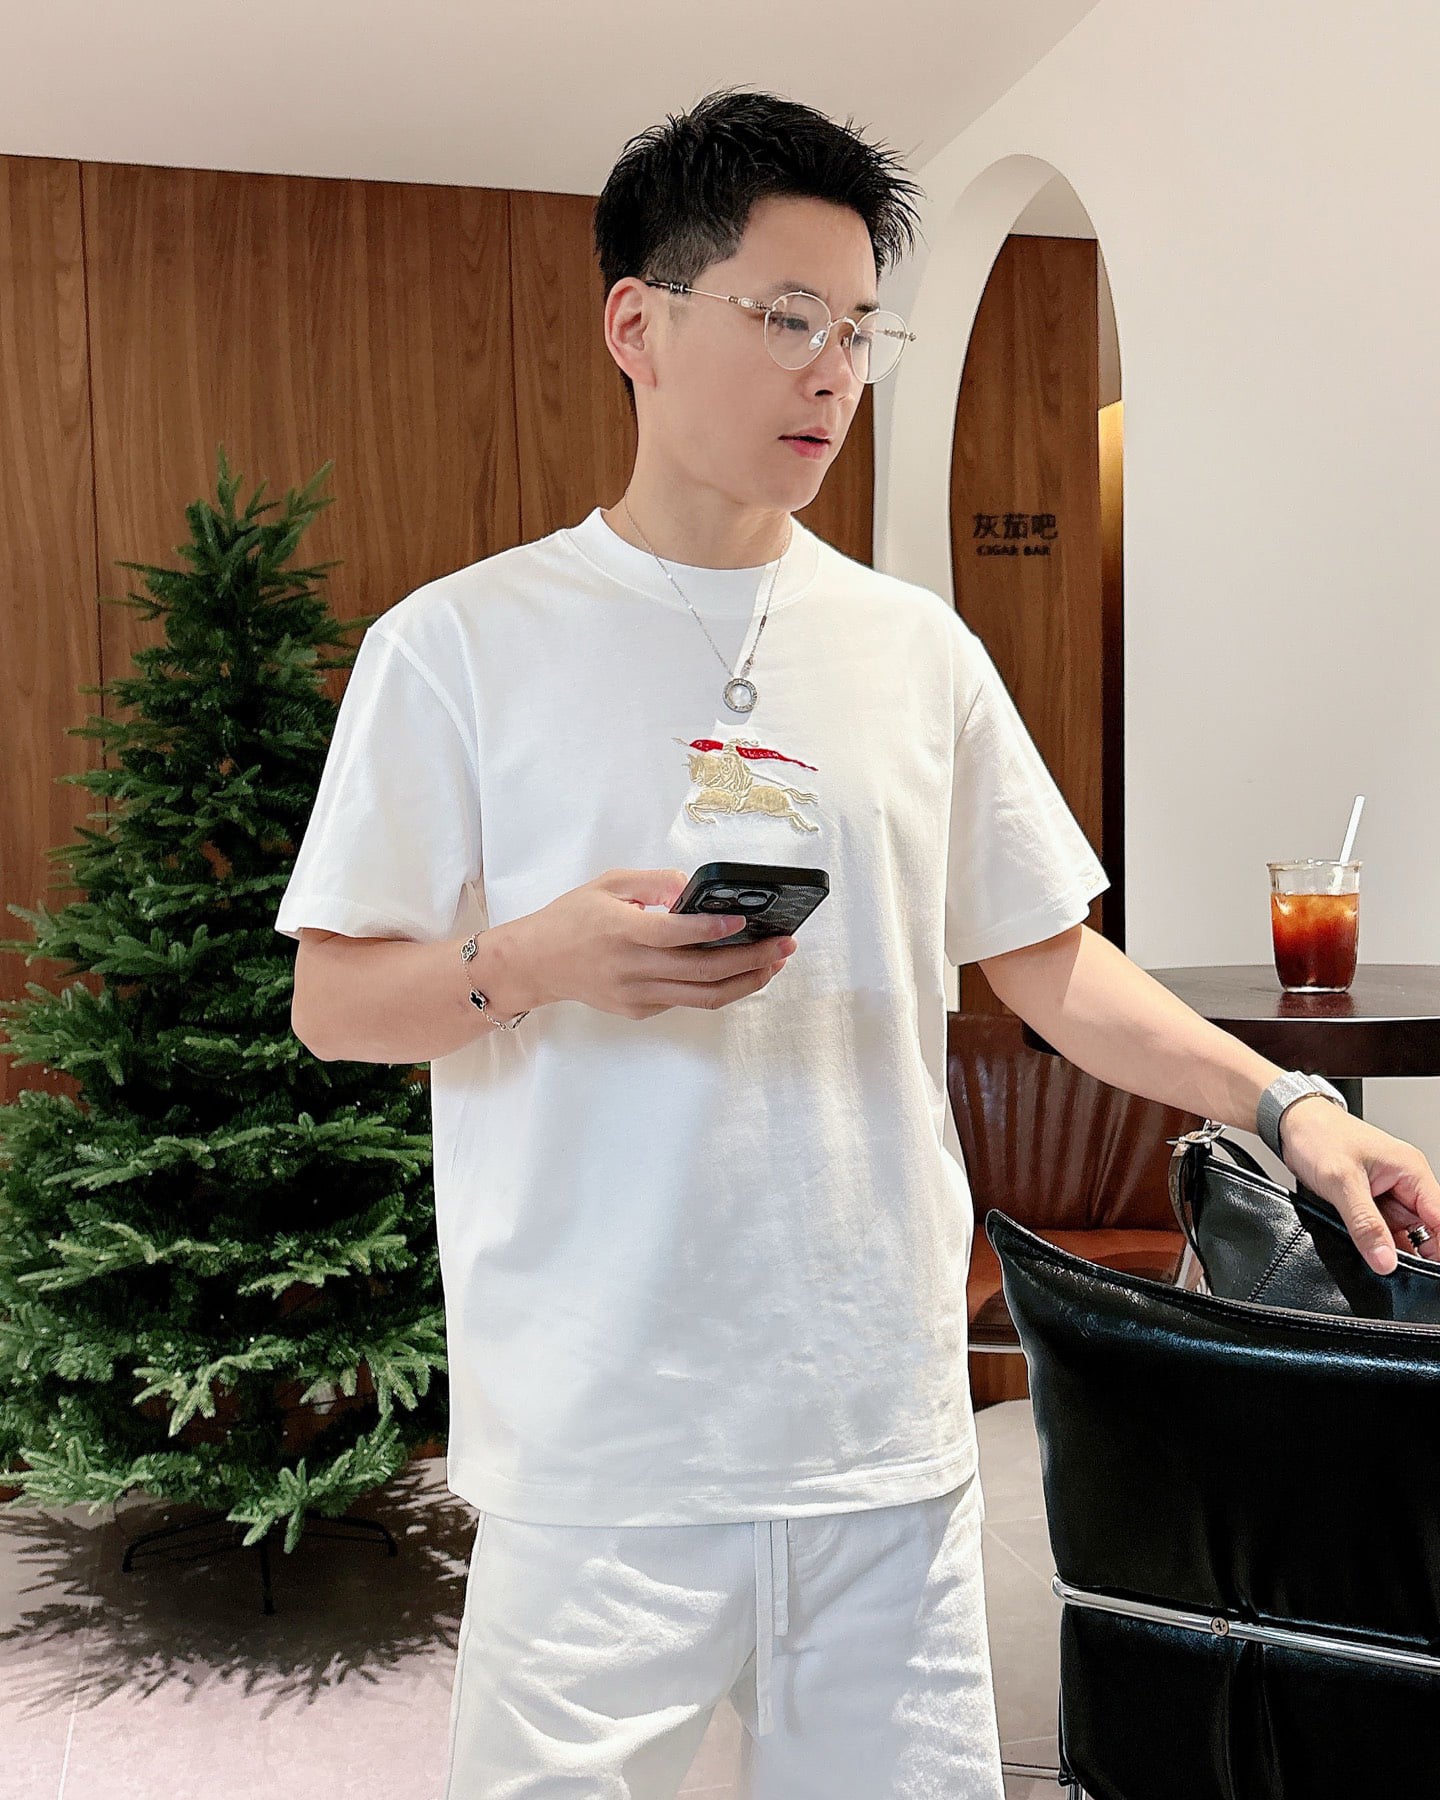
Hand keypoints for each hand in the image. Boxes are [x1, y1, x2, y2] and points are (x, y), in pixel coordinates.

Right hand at [514, 867, 796, 1020]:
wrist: (537, 964)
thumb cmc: (572, 919)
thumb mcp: (609, 884)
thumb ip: (654, 882)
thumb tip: (694, 888)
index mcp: (623, 932)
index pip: (676, 935)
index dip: (714, 931)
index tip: (745, 922)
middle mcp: (632, 969)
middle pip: (703, 972)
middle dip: (751, 960)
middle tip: (783, 945)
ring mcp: (637, 996)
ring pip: (703, 997)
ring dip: (745, 982)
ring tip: (773, 964)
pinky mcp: (639, 1011)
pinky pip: (685, 1000)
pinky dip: (715, 987)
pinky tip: (736, 970)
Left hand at [1278, 1094, 1439, 1274]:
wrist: (1292, 1124)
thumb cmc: (1319, 1135)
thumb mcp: (1342, 1182)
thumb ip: (1366, 1224)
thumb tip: (1386, 1260)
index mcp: (1411, 1172)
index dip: (1436, 1248)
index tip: (1423, 1271)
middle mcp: (1405, 1183)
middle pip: (1425, 1231)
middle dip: (1412, 1252)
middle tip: (1390, 1267)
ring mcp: (1388, 1194)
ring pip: (1402, 1234)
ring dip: (1389, 1248)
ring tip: (1373, 1256)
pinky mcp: (1370, 1202)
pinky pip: (1382, 1230)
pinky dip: (1374, 1242)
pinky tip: (1366, 1250)